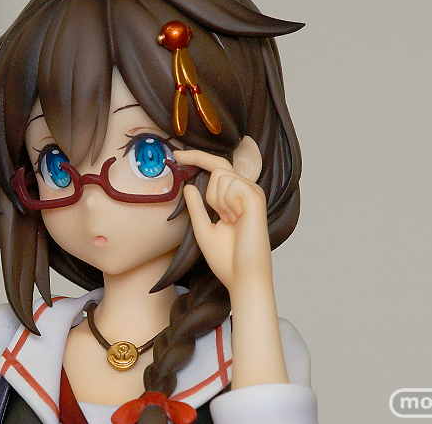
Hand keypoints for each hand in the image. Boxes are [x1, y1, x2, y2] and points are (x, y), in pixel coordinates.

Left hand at [174, 139, 288, 386]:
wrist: (242, 276)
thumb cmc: (227, 258)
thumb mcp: (203, 228)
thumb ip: (196, 207)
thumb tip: (188, 186)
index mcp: (235, 198)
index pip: (217, 169)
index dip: (197, 158)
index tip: (176, 155)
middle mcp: (246, 191)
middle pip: (218, 165)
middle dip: (198, 161)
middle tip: (181, 166)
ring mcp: (252, 192)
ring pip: (219, 175)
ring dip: (214, 199)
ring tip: (228, 221)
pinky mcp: (254, 196)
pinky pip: (229, 183)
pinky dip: (224, 202)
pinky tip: (235, 219)